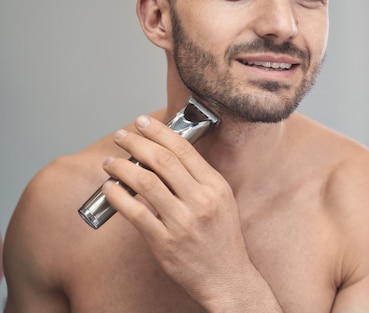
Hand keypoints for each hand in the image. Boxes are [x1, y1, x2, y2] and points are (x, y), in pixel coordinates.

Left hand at [102, 115, 250, 303]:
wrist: (227, 278)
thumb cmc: (222, 239)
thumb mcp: (223, 201)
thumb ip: (199, 179)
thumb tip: (167, 155)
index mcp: (216, 186)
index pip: (184, 149)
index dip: (159, 132)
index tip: (142, 123)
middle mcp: (201, 200)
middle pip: (162, 160)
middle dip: (136, 143)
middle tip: (121, 136)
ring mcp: (183, 222)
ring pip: (145, 182)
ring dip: (122, 167)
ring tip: (110, 162)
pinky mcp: (165, 243)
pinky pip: (134, 213)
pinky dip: (118, 196)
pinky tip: (110, 189)